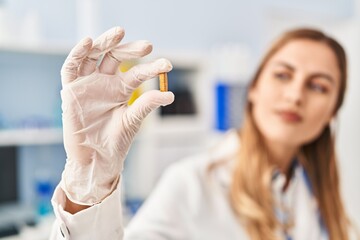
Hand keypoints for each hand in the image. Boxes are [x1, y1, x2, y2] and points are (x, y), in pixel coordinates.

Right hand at [60, 27, 173, 204]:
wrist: (95, 159)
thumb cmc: (115, 142)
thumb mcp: (133, 121)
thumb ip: (146, 105)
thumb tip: (169, 94)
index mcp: (121, 89)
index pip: (137, 72)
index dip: (152, 67)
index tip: (167, 65)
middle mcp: (105, 82)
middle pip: (116, 57)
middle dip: (130, 49)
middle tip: (146, 46)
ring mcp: (88, 84)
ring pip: (94, 56)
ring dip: (105, 43)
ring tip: (119, 33)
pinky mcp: (71, 90)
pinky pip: (71, 67)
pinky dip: (77, 53)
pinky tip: (88, 42)